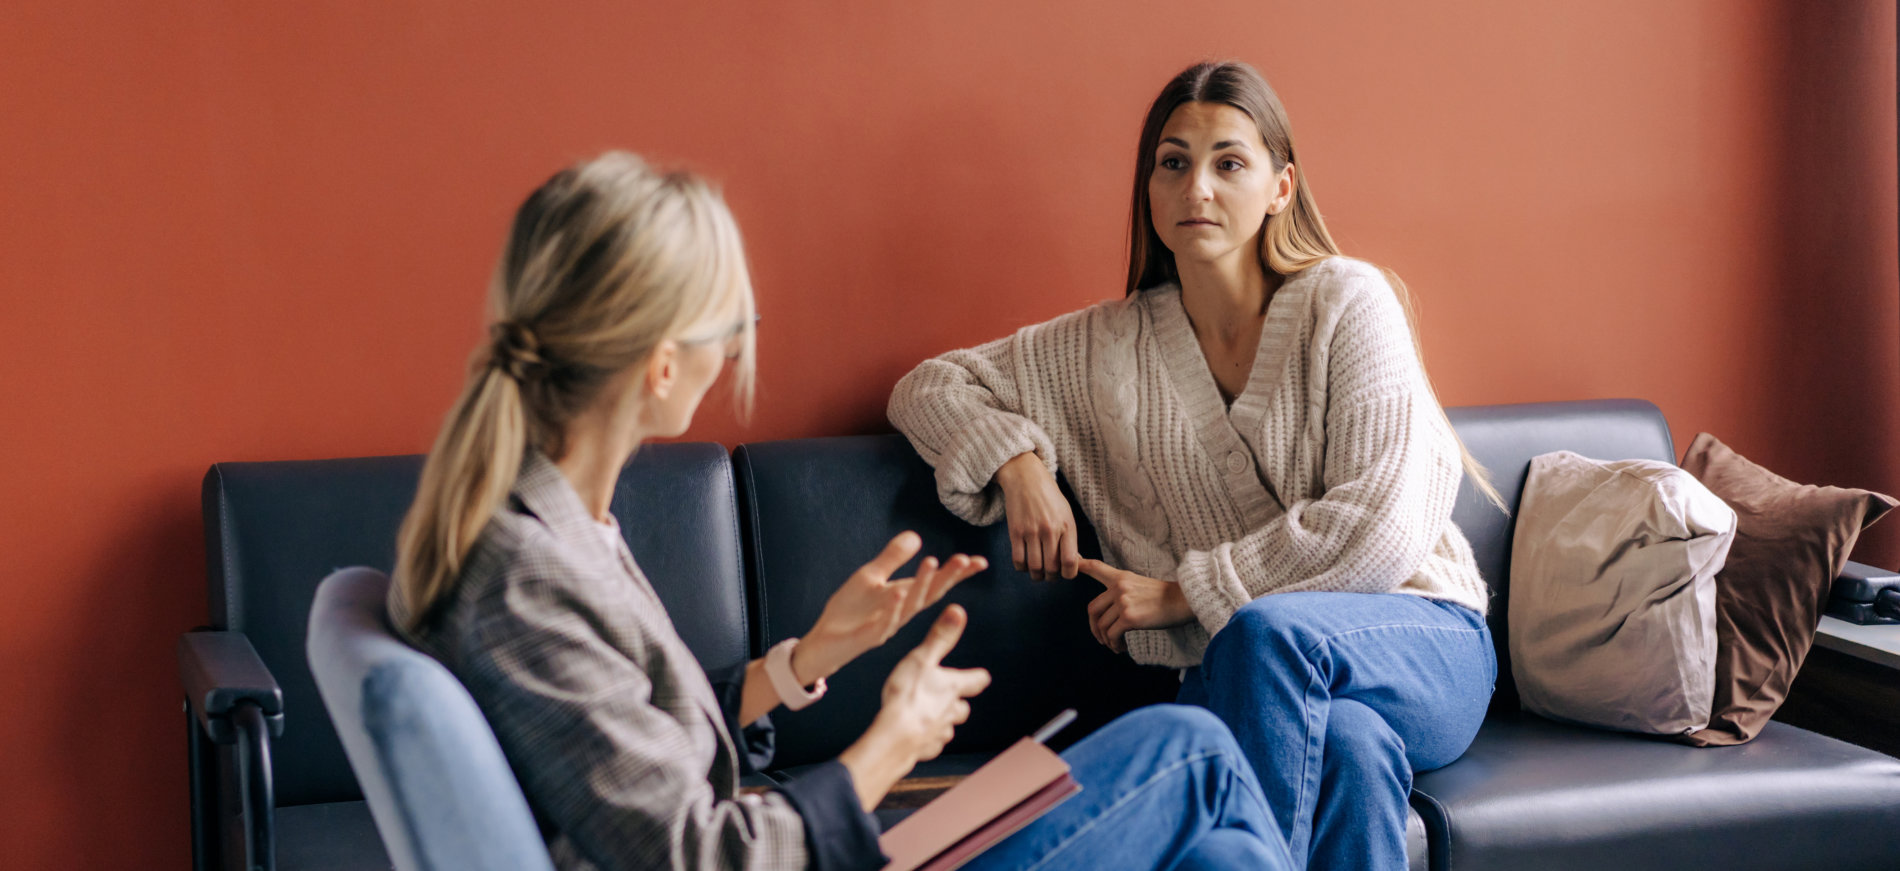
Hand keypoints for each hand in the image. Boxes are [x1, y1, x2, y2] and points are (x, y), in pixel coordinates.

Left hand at [796, 532, 986, 683]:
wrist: (824, 641)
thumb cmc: (850, 611)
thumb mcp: (871, 577)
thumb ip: (892, 558)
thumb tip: (916, 536)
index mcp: (904, 597)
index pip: (936, 584)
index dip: (958, 574)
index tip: (980, 562)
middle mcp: (901, 612)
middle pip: (930, 593)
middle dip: (947, 576)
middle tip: (965, 559)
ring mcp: (886, 625)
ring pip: (909, 605)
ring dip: (922, 584)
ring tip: (933, 561)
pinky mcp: (867, 636)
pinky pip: (882, 622)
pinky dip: (891, 609)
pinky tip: (898, 592)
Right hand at [873, 605, 991, 763]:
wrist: (895, 737)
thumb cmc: (908, 696)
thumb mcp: (922, 658)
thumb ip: (939, 637)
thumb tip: (958, 612)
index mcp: (953, 688)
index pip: (975, 680)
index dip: (977, 677)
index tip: (981, 676)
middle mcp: (951, 712)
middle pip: (962, 709)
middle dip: (957, 703)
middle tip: (950, 697)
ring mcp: (939, 733)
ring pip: (948, 728)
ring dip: (942, 722)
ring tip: (929, 717)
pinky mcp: (925, 750)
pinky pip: (931, 745)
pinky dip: (926, 740)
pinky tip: (916, 736)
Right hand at [994, 452, 1078, 580]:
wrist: (1026, 478)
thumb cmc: (1049, 497)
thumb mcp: (1067, 514)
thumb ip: (1069, 538)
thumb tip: (1072, 564)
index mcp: (1067, 526)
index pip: (1071, 562)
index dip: (1069, 574)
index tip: (1065, 573)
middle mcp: (1050, 530)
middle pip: (1052, 568)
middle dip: (1051, 577)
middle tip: (1050, 575)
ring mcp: (1031, 531)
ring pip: (1035, 567)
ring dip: (1037, 575)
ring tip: (1038, 572)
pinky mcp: (1015, 531)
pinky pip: (1018, 560)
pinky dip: (1022, 568)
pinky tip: (1025, 564)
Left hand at [1078, 558, 1193, 653]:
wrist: (1185, 601)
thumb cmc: (1166, 597)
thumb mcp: (1141, 585)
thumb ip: (1123, 591)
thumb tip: (1111, 611)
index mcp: (1121, 577)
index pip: (1096, 567)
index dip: (1081, 565)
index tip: (1073, 566)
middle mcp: (1119, 587)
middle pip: (1092, 609)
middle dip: (1094, 628)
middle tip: (1102, 638)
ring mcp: (1123, 602)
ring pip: (1102, 626)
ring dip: (1106, 640)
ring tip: (1116, 645)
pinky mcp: (1129, 618)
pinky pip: (1112, 635)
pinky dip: (1114, 644)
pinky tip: (1122, 647)